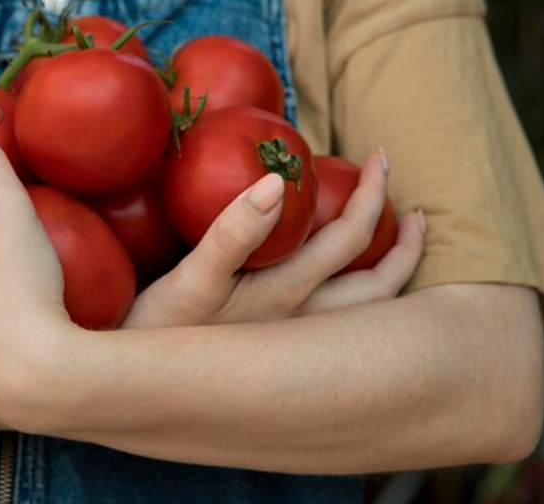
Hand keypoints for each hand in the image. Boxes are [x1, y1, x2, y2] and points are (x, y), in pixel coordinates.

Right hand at [123, 151, 425, 328]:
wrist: (129, 386)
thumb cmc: (155, 333)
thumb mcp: (190, 280)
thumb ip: (232, 233)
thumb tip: (276, 183)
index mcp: (287, 298)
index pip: (351, 240)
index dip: (371, 195)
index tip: (379, 156)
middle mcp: (302, 326)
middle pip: (378, 288)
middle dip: (403, 245)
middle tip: (414, 209)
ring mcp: (290, 343)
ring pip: (362, 314)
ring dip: (388, 276)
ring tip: (397, 245)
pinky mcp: (272, 352)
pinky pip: (334, 324)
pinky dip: (354, 300)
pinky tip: (333, 283)